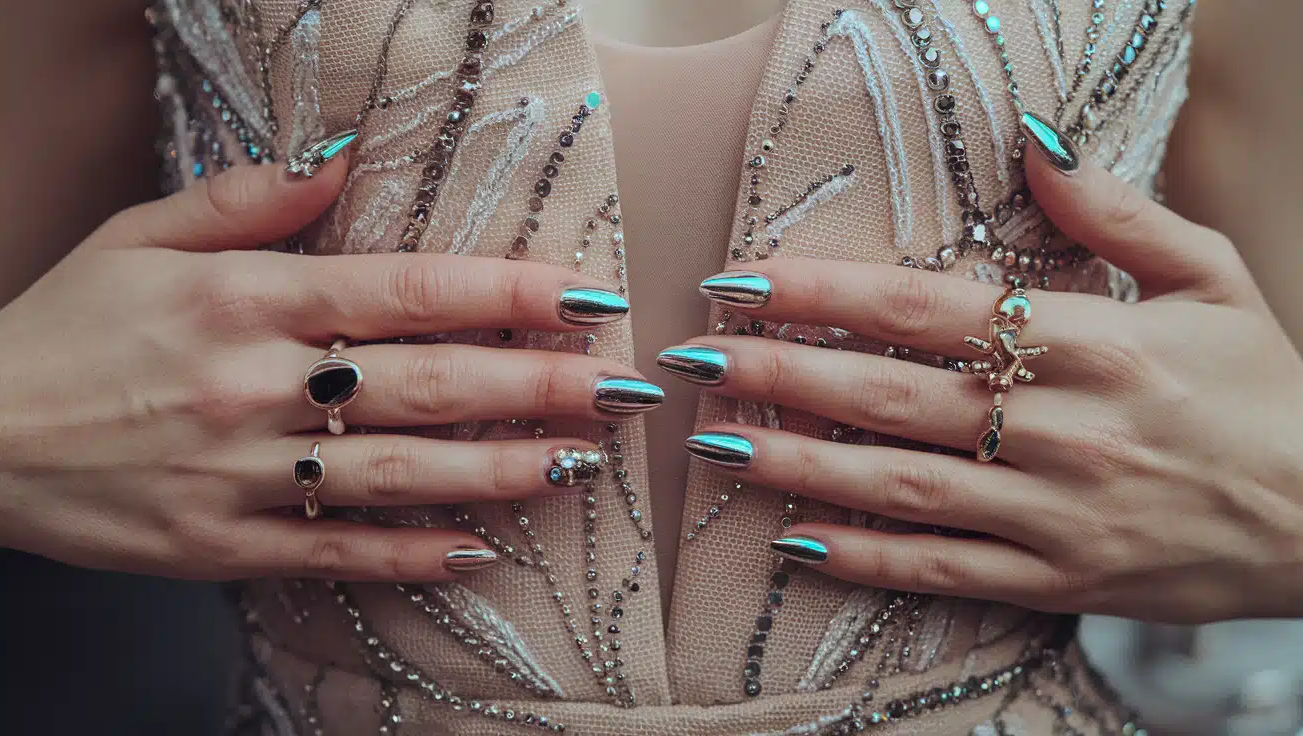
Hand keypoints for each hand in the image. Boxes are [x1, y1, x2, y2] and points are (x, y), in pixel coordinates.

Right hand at [0, 149, 660, 581]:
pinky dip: (412, 554)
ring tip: (579, 463)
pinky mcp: (224, 546)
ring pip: (400, 472)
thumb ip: (243, 202)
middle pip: (429, 383)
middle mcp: (259, 385)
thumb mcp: (137, 237)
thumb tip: (340, 168)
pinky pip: (337, 554)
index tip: (585, 297)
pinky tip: (481, 548)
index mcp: (247, 300)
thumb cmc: (62, 328)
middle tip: (622, 389)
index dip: (508, 293)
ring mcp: (244, 474)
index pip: (407, 290)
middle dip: (539, 387)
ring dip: (501, 470)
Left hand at [664, 128, 1302, 623]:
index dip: (823, 293)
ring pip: (901, 487)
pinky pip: (943, 571)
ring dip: (797, 464)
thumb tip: (1032, 138)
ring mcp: (1057, 514)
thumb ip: (1115, 211)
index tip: (741, 280)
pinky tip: (795, 540)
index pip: (926, 308)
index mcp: (1095, 342)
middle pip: (892, 396)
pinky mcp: (1061, 581)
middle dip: (780, 373)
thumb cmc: (1266, 389)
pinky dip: (865, 558)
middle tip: (694, 360)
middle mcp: (1064, 428)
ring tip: (714, 444)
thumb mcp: (1212, 277)